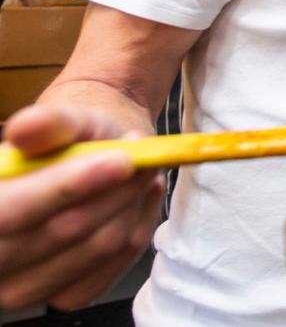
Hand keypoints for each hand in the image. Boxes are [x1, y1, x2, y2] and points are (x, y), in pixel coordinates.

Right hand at [0, 106, 163, 310]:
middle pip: (63, 231)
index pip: (10, 211)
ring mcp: (26, 287)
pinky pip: (117, 263)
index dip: (67, 187)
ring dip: (132, 203)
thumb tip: (27, 127)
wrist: (91, 163)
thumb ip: (49, 124)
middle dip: (114, 190)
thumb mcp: (65, 121)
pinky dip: (138, 224)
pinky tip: (139, 198)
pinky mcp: (67, 295)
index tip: (120, 160)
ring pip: (99, 245)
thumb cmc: (71, 143)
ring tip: (143, 169)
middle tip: (141, 156)